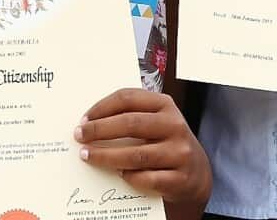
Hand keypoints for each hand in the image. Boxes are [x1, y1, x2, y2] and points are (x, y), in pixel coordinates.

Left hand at [76, 89, 210, 207]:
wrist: (197, 172)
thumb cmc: (166, 141)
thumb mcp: (155, 120)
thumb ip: (131, 115)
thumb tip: (90, 121)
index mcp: (165, 105)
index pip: (128, 98)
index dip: (102, 107)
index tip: (83, 119)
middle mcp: (174, 126)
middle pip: (130, 124)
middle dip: (99, 130)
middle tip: (79, 136)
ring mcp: (179, 153)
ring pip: (136, 154)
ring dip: (106, 156)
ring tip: (88, 155)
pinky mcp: (180, 178)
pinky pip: (147, 178)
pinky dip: (129, 177)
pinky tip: (118, 174)